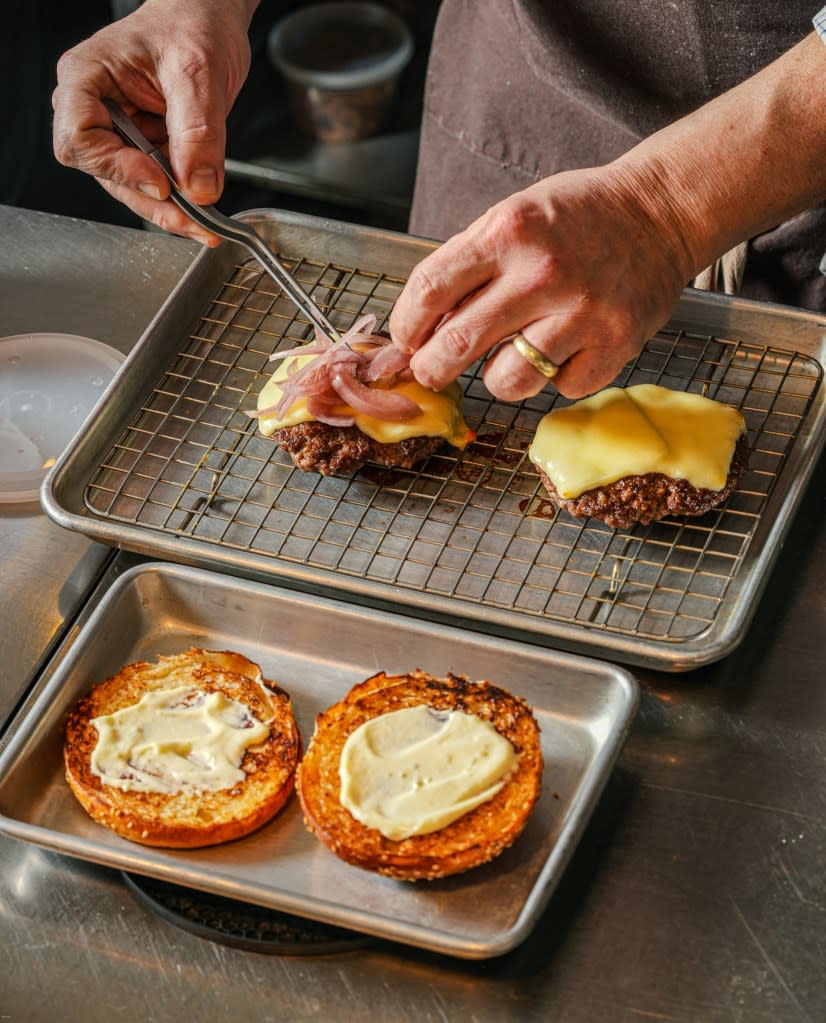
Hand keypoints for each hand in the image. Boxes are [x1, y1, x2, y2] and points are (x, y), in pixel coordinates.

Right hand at [52, 0, 257, 245]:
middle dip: (149, 200)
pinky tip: (202, 209)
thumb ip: (197, 131)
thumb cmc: (192, 23)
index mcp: (87, 77)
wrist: (209, 19)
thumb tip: (198, 186)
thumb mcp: (198, 71)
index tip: (160, 181)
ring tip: (203, 222)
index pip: (80, 137)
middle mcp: (95, 107)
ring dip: (167, 209)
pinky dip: (179, 203)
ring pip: (131, 186)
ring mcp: (119, 130)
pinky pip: (155, 184)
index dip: (117, 167)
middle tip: (191, 219)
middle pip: (105, 172)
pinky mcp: (145, 147)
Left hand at [389, 164, 695, 400]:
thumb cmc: (577, 217)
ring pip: (506, 381)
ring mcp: (581, 314)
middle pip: (456, 346)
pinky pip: (559, 388)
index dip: (405, 327)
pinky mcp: (614, 346)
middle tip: (431, 372)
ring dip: (496, 377)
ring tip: (508, 357)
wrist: (659, 212)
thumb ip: (467, 267)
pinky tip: (564, 349)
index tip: (405, 342)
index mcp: (507, 232)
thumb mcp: (512, 218)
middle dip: (431, 369)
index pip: (429, 291)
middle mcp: (542, 273)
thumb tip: (422, 328)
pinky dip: (554, 377)